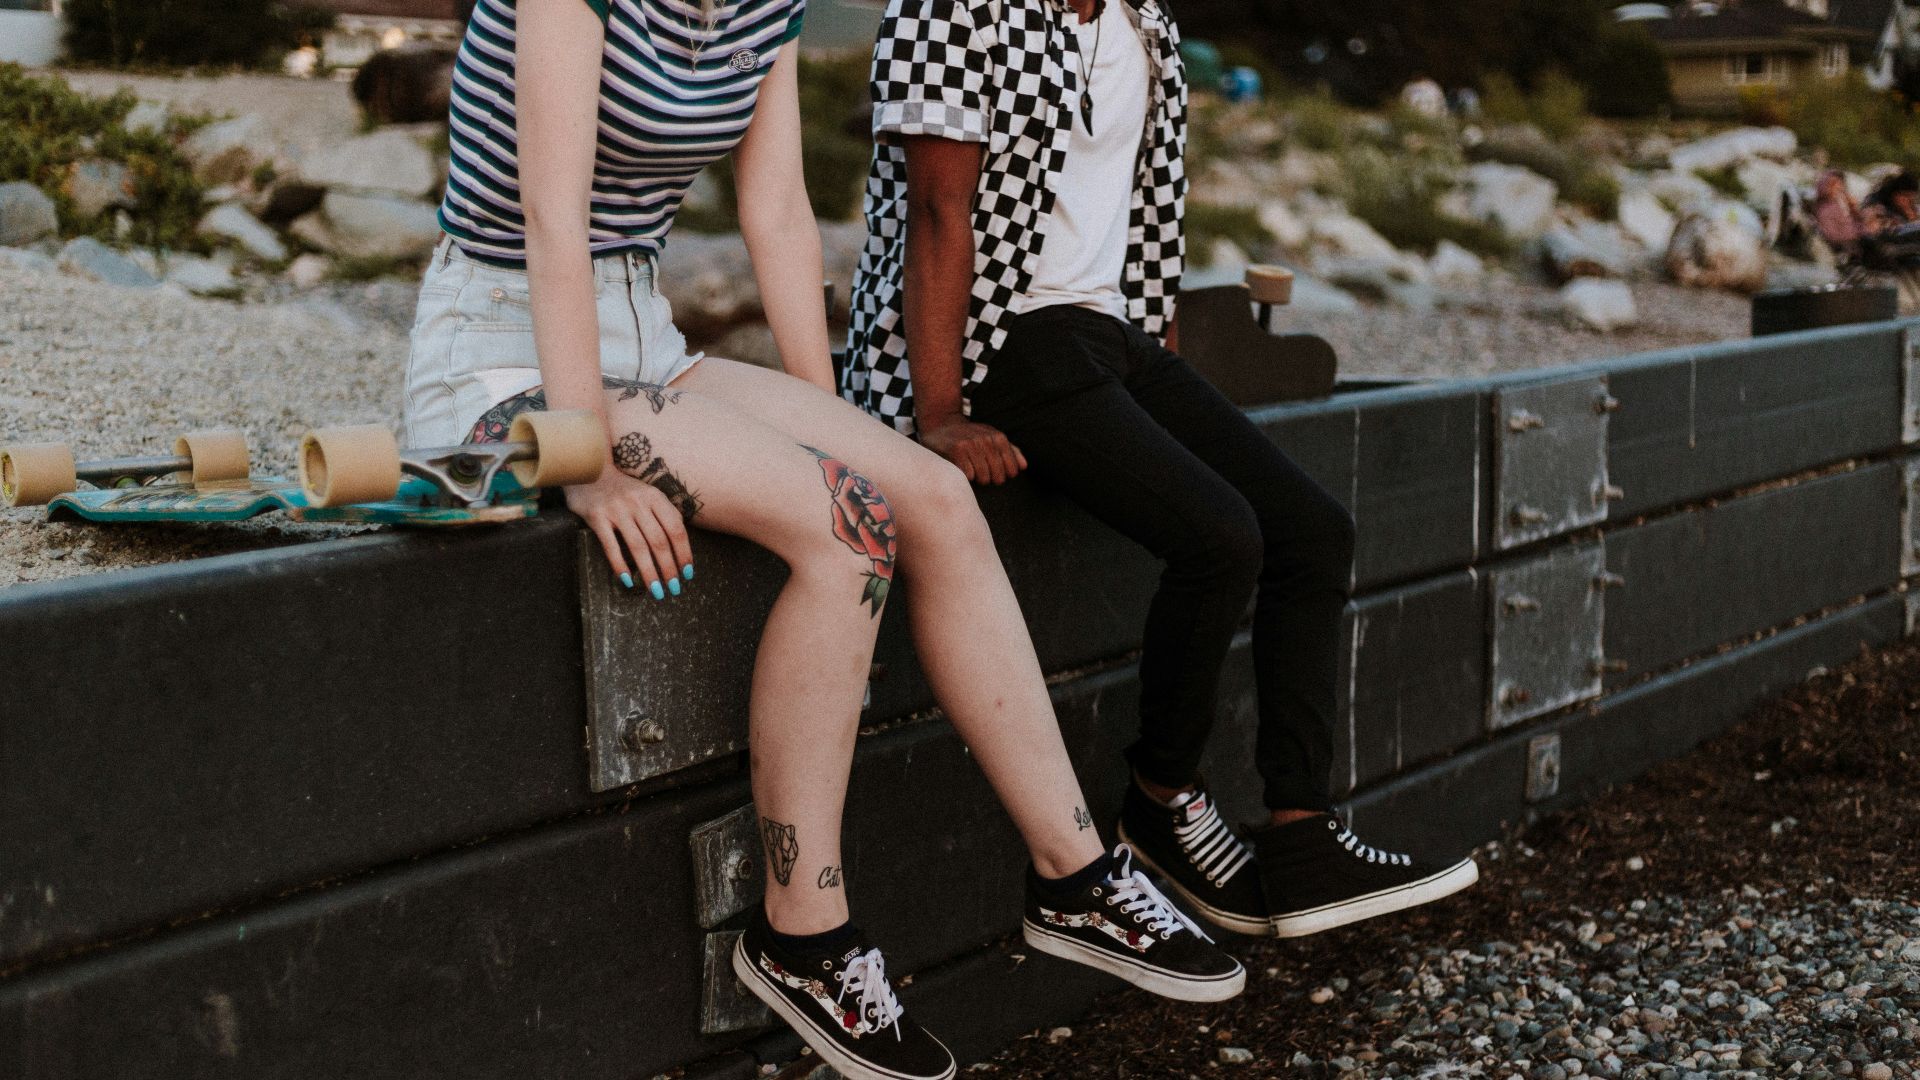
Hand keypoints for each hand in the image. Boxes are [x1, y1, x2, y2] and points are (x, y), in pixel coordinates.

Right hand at [566, 467, 693, 598]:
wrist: (589, 470)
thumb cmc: (623, 488)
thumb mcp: (648, 493)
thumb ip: (663, 513)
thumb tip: (681, 544)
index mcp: (654, 497)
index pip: (676, 529)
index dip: (684, 553)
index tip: (687, 573)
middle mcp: (638, 503)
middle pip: (659, 541)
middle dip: (669, 568)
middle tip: (674, 588)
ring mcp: (617, 510)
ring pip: (638, 547)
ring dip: (649, 572)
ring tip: (656, 590)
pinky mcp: (597, 517)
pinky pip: (611, 546)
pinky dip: (620, 565)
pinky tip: (628, 580)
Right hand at [918, 414, 1027, 484]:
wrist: (941, 423)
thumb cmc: (970, 435)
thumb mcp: (992, 437)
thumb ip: (1010, 451)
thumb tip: (1024, 466)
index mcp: (998, 437)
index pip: (1012, 470)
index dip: (1004, 475)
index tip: (995, 471)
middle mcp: (986, 439)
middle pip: (998, 477)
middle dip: (990, 479)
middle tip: (980, 472)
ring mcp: (971, 444)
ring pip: (983, 478)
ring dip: (976, 479)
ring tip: (971, 470)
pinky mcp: (956, 450)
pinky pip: (968, 476)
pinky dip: (965, 477)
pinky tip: (960, 468)